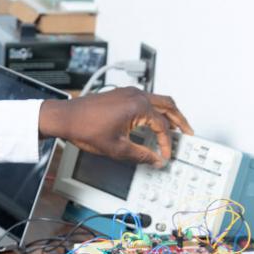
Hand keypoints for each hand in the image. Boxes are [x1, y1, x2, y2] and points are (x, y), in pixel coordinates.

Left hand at [39, 87, 193, 166]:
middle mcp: (136, 95)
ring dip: (169, 113)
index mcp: (138, 107)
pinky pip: (146, 99)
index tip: (165, 155)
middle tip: (188, 133)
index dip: (167, 144)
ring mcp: (128, 92)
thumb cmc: (84, 128)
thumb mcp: (116, 148)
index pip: (163, 126)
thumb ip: (140, 155)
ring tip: (175, 126)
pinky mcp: (121, 93)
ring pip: (158, 100)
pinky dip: (155, 109)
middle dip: (180, 120)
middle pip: (168, 106)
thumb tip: (155, 160)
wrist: (65, 117)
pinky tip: (153, 119)